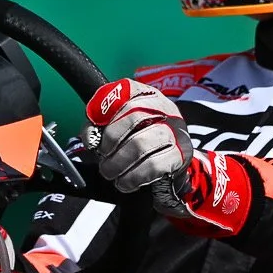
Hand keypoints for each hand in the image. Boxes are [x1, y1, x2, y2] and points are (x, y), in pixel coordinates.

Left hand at [85, 78, 190, 193]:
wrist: (171, 164)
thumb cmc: (140, 142)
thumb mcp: (121, 126)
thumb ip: (100, 125)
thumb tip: (90, 138)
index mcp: (147, 95)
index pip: (125, 90)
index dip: (104, 109)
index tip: (92, 132)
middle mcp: (165, 108)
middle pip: (134, 115)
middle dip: (111, 140)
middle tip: (102, 156)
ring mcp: (176, 131)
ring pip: (141, 143)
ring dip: (119, 162)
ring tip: (110, 172)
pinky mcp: (182, 154)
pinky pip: (153, 165)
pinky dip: (133, 177)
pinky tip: (126, 182)